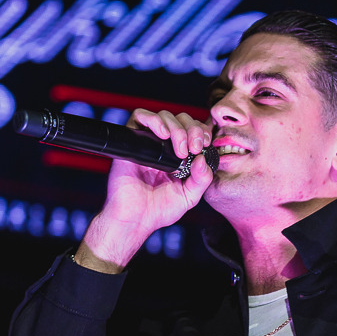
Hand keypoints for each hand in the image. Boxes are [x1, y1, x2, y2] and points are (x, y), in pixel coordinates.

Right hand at [75, 109, 213, 272]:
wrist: (134, 219)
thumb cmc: (159, 210)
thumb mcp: (190, 196)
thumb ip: (202, 179)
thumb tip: (202, 158)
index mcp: (179, 156)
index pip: (193, 129)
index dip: (201, 131)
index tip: (205, 144)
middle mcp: (164, 146)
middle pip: (181, 119)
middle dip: (192, 129)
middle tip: (194, 148)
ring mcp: (148, 143)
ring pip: (163, 116)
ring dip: (177, 127)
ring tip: (180, 149)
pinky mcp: (132, 142)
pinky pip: (139, 117)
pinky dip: (154, 120)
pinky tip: (164, 135)